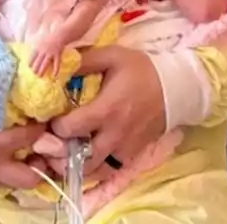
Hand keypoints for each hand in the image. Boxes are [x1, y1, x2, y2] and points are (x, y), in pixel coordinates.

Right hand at [0, 108, 46, 189]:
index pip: (29, 138)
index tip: (45, 118)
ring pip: (14, 183)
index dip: (42, 127)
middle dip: (41, 165)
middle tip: (41, 150)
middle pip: (31, 178)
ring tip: (21, 154)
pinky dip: (1, 170)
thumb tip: (9, 92)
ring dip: (21, 169)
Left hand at [28, 34, 64, 78]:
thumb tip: (25, 44)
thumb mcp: (38, 37)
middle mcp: (43, 51)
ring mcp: (50, 53)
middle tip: (34, 73)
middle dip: (35, 68)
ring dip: (42, 70)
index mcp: (37, 47)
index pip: (32, 56)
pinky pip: (57, 63)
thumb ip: (33, 42)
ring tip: (40, 76)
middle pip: (38, 61)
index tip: (29, 67)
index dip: (30, 62)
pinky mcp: (57, 55)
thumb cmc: (48, 35)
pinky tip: (54, 75)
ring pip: (45, 63)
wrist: (59, 33)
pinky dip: (56, 69)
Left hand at [47, 45, 165, 179]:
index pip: (71, 128)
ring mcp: (124, 148)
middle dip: (59, 154)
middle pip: (79, 158)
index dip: (54, 126)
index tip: (50, 119)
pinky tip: (81, 159)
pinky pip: (107, 170)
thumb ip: (82, 61)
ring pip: (93, 170)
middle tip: (49, 143)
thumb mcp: (112, 56)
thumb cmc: (141, 70)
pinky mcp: (132, 155)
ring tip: (61, 154)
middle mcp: (115, 134)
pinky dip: (92, 169)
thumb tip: (54, 67)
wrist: (176, 88)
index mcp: (107, 109)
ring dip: (73, 166)